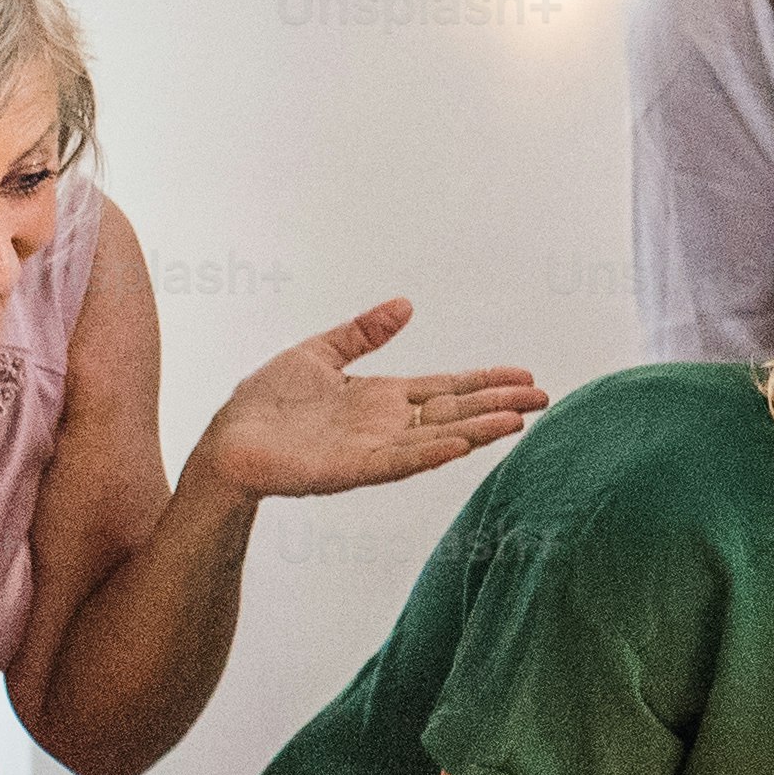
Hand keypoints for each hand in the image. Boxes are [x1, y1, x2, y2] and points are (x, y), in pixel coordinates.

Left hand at [199, 301, 544, 502]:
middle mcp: (388, 425)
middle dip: (499, 404)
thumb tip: (406, 305)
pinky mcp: (353, 469)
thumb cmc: (265, 403)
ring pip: (438, 437)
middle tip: (544, 396)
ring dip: (478, 430)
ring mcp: (374, 449)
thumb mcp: (319, 353)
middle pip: (455, 411)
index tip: (524, 376)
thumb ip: (362, 332)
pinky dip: (431, 454)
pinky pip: (399, 462)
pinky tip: (461, 445)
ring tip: (517, 420)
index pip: (446, 388)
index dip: (485, 381)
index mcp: (382, 398)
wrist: (229, 441)